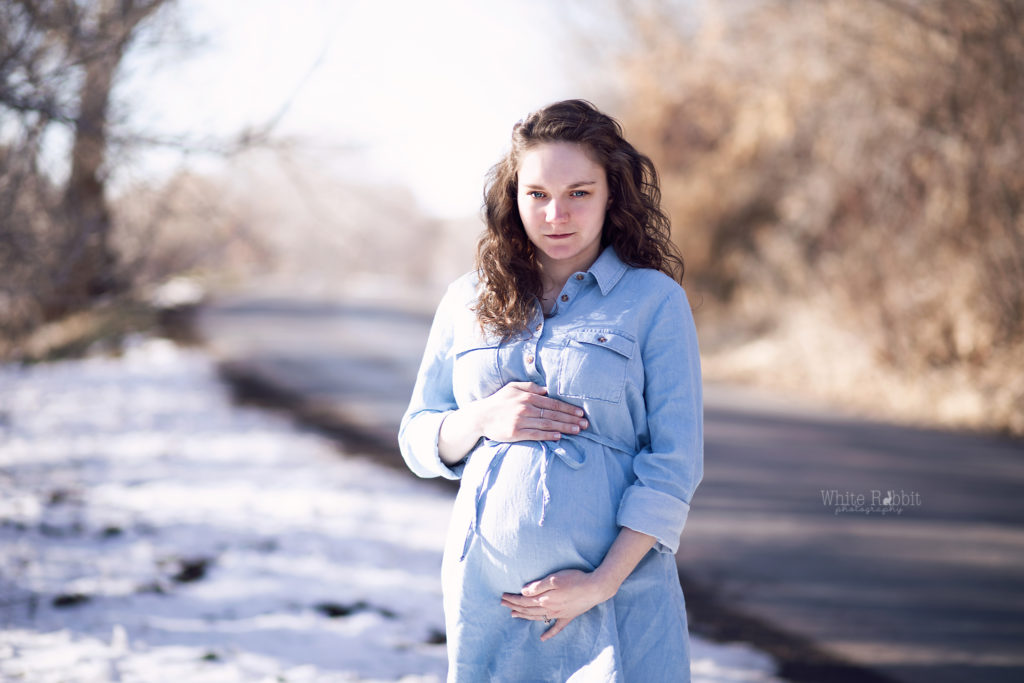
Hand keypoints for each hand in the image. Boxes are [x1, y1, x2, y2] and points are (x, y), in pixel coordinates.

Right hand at [476, 382, 586, 442]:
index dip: (568, 408)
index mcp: (527, 397)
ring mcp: (521, 421)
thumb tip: (546, 390)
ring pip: (547, 425)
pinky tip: (559, 437)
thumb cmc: (498, 401)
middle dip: (571, 419)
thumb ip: (529, 387)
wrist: (480, 416)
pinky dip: (548, 436)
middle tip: (586, 424)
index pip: (553, 403)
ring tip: (578, 431)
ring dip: (564, 428)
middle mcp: (526, 408)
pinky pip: (535, 435)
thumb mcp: (512, 387)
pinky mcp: (516, 433)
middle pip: (553, 415)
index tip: (581, 413)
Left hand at [500, 569, 614, 640]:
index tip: (503, 597)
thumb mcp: (554, 579)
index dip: (512, 599)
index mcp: (545, 598)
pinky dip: (549, 633)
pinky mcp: (568, 616)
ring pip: (537, 617)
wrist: (595, 588)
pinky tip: (543, 638)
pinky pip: (556, 628)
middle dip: (514, 606)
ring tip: (514, 615)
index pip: (524, 600)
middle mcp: (550, 609)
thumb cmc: (575, 580)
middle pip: (528, 609)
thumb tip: (523, 592)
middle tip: (503, 603)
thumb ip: (538, 586)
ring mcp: (559, 614)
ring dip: (524, 616)